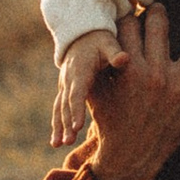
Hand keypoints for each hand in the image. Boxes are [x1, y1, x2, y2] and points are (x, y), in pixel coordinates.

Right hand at [50, 28, 122, 148]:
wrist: (83, 35)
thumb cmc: (100, 41)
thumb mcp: (108, 43)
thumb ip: (115, 53)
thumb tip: (123, 58)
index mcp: (80, 70)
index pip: (78, 92)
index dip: (77, 109)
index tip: (77, 125)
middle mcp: (69, 79)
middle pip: (66, 104)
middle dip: (65, 123)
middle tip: (68, 141)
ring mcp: (65, 86)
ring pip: (59, 108)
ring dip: (58, 127)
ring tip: (57, 144)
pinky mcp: (64, 91)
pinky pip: (59, 109)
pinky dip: (57, 125)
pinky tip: (56, 142)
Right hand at [84, 3, 179, 179]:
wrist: (129, 158)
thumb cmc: (109, 123)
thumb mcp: (97, 93)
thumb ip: (99, 66)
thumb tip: (97, 39)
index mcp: (129, 70)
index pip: (129, 29)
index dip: (129, 15)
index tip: (132, 8)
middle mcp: (154, 75)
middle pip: (160, 29)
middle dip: (158, 13)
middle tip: (159, 6)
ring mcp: (176, 89)